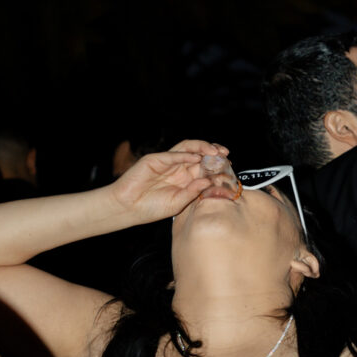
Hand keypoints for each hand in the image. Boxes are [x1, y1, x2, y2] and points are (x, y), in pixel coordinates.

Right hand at [107, 139, 230, 226]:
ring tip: (214, 152)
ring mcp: (168, 162)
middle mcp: (179, 168)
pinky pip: (173, 154)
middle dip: (213, 153)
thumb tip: (209, 181)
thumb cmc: (151, 208)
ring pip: (188, 149)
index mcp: (185, 179)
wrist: (128, 208)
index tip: (228, 168)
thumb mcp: (177, 203)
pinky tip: (196, 157)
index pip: (205, 167)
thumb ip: (193, 192)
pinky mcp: (155, 159)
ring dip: (202, 148)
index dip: (217, 166)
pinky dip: (185, 154)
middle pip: (199, 154)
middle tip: (225, 155)